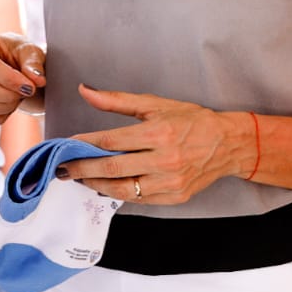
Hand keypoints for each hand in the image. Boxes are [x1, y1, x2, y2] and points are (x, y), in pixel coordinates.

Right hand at [0, 31, 44, 123]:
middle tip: (24, 92)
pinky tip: (7, 105)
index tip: (30, 87)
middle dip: (7, 96)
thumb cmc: (17, 54)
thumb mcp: (30, 52)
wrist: (10, 63)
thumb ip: (34, 63)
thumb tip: (37, 79)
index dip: (10, 80)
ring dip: (5, 107)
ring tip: (16, 97)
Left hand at [60, 85, 247, 204]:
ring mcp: (170, 182)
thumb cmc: (190, 120)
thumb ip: (116, 100)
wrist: (228, 144)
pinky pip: (139, 199)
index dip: (84, 144)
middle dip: (82, 169)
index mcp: (158, 133)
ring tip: (80, 178)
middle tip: (63, 168)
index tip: (67, 144)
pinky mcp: (175, 197)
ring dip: (96, 185)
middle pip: (112, 168)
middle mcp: (164, 160)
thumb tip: (84, 91)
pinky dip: (118, 194)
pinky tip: (105, 186)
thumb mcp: (154, 104)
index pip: (110, 141)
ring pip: (123, 190)